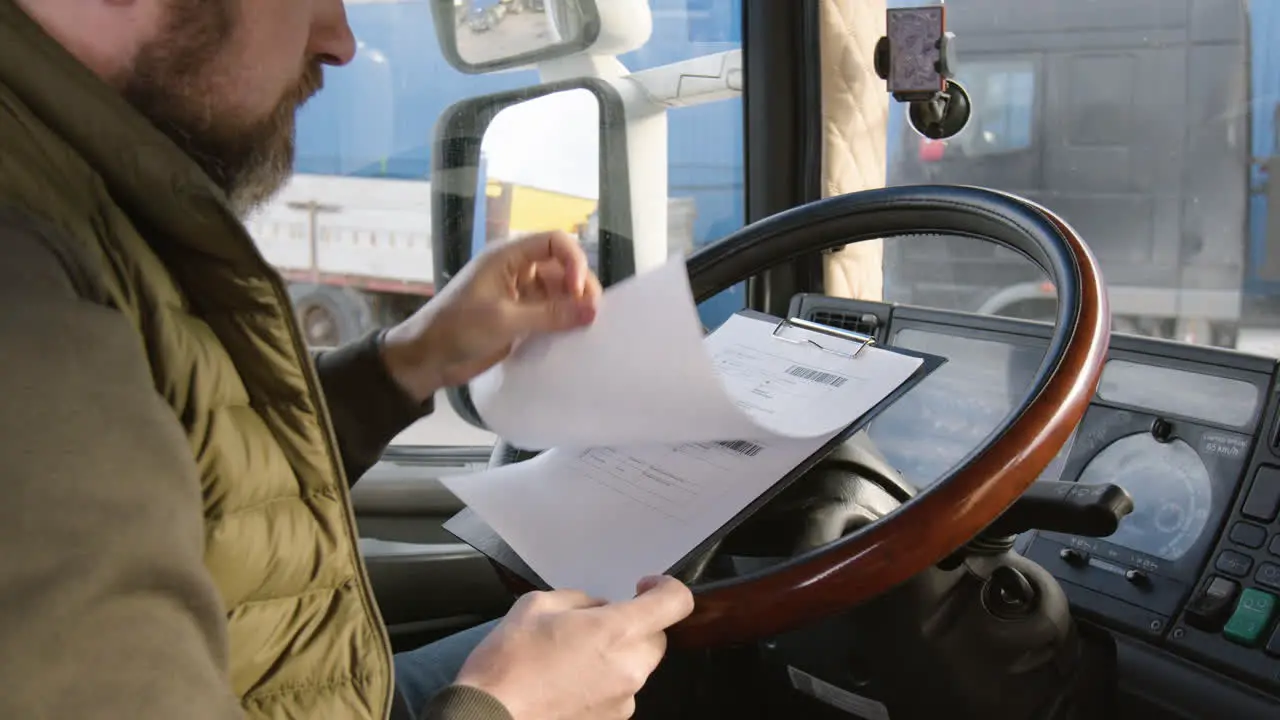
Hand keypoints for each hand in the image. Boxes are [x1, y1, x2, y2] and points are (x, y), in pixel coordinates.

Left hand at [380, 231, 602, 402]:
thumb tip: (593, 310)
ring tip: (586, 327)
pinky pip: (551, 312)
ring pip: (560, 291)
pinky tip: (573, 335)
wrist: (428, 359)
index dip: (574, 261)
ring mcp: (520, 294)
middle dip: (580, 286)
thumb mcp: (505, 320)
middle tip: (591, 315)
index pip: (555, 243)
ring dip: (575, 305)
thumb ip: (551, 314)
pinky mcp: (520, 318)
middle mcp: (518, 270)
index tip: (579, 292)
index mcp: (508, 257)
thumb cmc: (458, 329)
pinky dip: (564, 321)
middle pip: (563, 267)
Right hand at [454, 576, 694, 719]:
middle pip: (656, 638)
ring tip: (571, 658)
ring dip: (616, 656)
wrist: (489, 717)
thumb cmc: (508, 662)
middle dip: (633, 626)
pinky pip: (619, 691)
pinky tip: (567, 682)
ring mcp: (623, 701)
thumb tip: (597, 610)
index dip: (665, 588)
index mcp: (615, 632)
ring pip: (637, 666)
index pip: (674, 603)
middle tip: (593, 626)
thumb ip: (581, 600)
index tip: (644, 587)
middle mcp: (629, 669)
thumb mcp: (538, 605)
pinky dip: (603, 682)